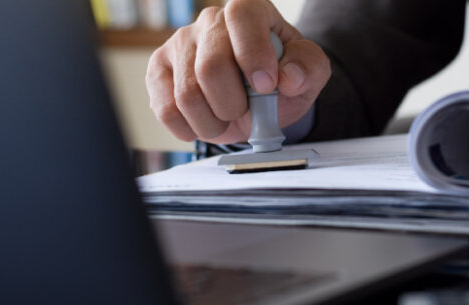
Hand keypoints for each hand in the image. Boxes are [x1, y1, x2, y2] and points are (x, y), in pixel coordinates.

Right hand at [145, 0, 329, 143]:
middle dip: (233, 104)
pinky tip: (205, 122)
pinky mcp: (159, 70)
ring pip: (186, 94)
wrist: (259, 100)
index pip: (241, 16)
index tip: (266, 86)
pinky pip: (166, 108)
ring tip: (227, 119)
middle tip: (245, 111)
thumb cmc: (280, 79)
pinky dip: (190, 128)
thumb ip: (309, 67)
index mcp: (249, 12)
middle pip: (210, 67)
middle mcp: (210, 22)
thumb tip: (289, 76)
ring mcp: (179, 44)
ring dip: (213, 122)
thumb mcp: (308, 72)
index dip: (253, 54)